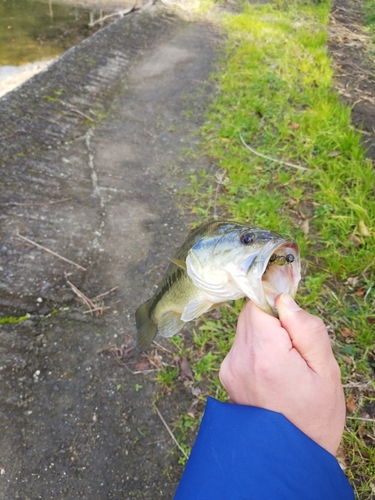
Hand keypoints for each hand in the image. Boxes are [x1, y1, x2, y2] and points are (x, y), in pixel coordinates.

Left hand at [219, 293, 345, 455]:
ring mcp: (229, 369)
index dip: (274, 301)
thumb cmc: (315, 416)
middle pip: (250, 315)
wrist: (290, 457)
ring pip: (246, 330)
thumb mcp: (325, 370)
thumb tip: (284, 299)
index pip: (256, 304)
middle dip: (273, 321)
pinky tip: (274, 374)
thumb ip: (306, 328)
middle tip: (295, 347)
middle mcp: (238, 358)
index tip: (291, 315)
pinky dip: (257, 350)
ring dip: (265, 336)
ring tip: (286, 366)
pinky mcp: (226, 376)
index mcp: (264, 354)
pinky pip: (242, 347)